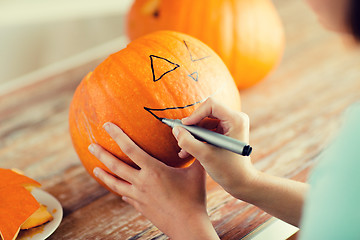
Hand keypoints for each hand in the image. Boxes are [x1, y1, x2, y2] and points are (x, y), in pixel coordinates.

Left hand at [88, 122, 218, 239]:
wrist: (187, 226)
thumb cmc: (194, 198)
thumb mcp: (198, 172)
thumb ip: (196, 153)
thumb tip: (198, 138)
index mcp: (153, 171)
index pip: (130, 149)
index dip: (117, 135)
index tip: (106, 125)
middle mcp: (141, 182)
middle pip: (116, 166)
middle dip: (102, 154)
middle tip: (91, 145)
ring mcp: (139, 196)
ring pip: (116, 183)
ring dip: (104, 174)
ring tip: (95, 168)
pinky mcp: (140, 207)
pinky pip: (126, 197)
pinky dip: (121, 192)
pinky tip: (120, 193)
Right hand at [173, 97, 258, 198]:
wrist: (242, 183)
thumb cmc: (228, 170)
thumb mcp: (205, 156)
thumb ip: (187, 142)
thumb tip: (175, 129)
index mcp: (235, 120)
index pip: (211, 105)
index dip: (195, 114)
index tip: (184, 127)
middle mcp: (234, 119)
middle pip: (206, 112)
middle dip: (192, 127)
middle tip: (181, 138)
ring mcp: (230, 125)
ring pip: (204, 123)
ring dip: (192, 136)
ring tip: (183, 150)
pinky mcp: (225, 132)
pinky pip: (207, 130)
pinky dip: (197, 139)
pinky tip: (187, 151)